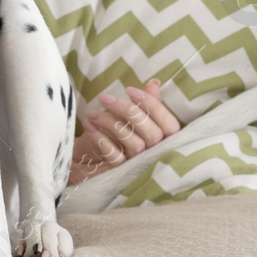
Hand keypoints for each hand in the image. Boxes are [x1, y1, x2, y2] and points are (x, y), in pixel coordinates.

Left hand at [66, 79, 182, 185]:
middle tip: (104, 98)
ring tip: (91, 113)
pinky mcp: (120, 173)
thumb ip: (145, 103)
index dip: (152, 105)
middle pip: (151, 133)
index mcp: (164, 138)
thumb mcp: (128, 116)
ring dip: (110, 123)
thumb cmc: (114, 133)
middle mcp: (155, 153)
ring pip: (134, 143)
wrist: (86, 158)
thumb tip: (154, 83)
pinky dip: (101, 138)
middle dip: (127, 111)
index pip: (170, 124)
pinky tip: (90, 126)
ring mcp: (138, 164)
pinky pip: (115, 156)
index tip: (129, 89)